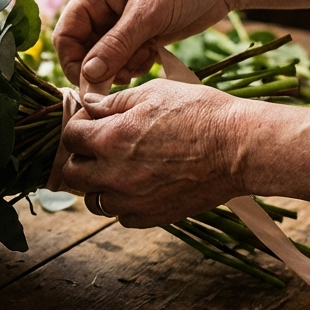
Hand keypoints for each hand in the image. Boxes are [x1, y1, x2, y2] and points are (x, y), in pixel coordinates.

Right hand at [52, 0, 229, 86]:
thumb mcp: (147, 14)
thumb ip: (116, 46)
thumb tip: (88, 76)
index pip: (66, 35)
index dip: (73, 63)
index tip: (91, 86)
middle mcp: (99, 7)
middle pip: (83, 51)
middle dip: (103, 67)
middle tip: (127, 73)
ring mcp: (118, 22)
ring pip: (103, 59)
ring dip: (121, 67)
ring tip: (145, 57)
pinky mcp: (136, 34)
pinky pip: (123, 60)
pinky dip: (134, 64)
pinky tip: (152, 54)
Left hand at [58, 80, 244, 227]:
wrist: (239, 148)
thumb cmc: (201, 113)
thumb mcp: (154, 92)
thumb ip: (114, 102)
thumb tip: (89, 105)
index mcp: (111, 138)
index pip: (70, 137)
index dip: (79, 126)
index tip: (93, 122)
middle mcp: (115, 174)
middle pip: (73, 174)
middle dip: (81, 158)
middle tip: (101, 147)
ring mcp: (132, 199)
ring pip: (94, 200)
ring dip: (99, 184)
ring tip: (119, 169)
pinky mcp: (152, 216)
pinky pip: (121, 216)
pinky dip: (124, 203)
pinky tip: (139, 186)